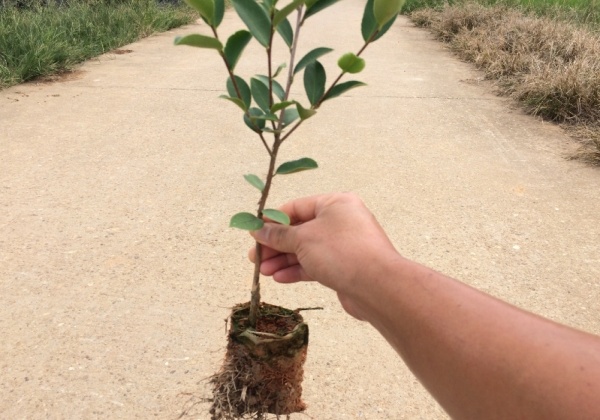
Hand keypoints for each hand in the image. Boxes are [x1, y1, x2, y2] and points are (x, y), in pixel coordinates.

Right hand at [249, 193, 400, 318]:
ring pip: (307, 249)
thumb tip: (258, 230)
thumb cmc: (342, 252)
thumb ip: (278, 235)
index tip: (254, 234)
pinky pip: (316, 264)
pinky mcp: (345, 266)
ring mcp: (344, 245)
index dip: (272, 221)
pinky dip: (298, 270)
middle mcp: (342, 221)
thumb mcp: (303, 239)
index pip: (296, 207)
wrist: (377, 287)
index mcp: (335, 203)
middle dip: (276, 245)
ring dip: (284, 260)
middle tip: (255, 258)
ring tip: (263, 271)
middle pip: (300, 230)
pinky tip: (280, 278)